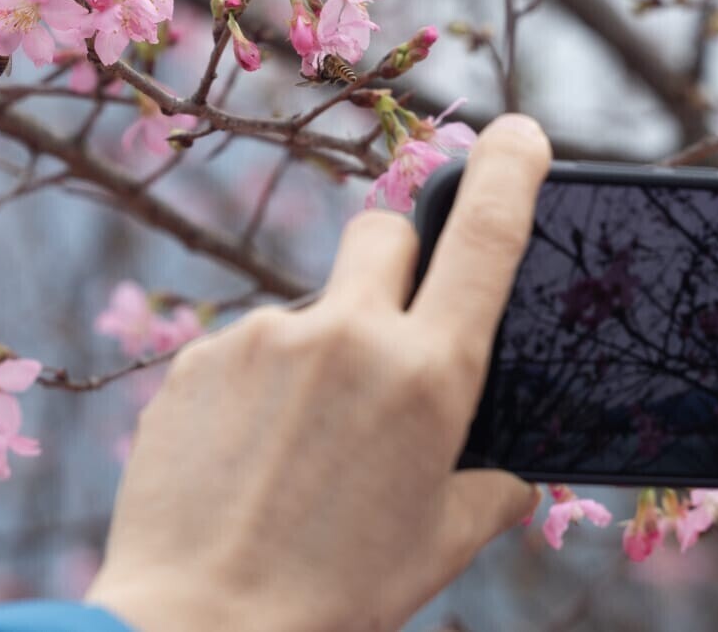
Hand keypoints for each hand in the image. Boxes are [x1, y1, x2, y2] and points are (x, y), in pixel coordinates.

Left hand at [85, 114, 552, 631]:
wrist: (198, 629)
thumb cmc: (335, 594)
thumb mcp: (440, 542)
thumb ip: (490, 486)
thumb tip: (510, 470)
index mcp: (426, 375)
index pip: (485, 238)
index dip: (510, 172)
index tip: (520, 135)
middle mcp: (345, 335)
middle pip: (385, 231)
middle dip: (398, 263)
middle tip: (387, 332)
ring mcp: (263, 338)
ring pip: (312, 306)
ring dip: (319, 350)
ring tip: (296, 447)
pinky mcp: (198, 357)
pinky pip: (246, 348)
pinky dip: (257, 385)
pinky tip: (245, 456)